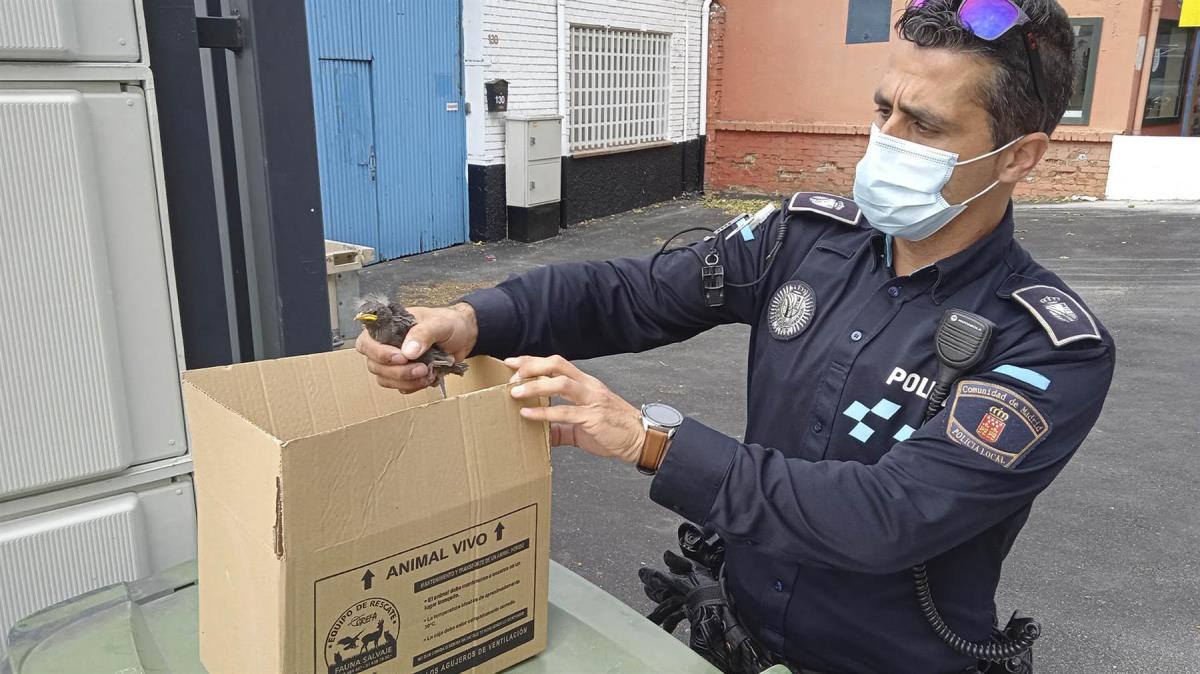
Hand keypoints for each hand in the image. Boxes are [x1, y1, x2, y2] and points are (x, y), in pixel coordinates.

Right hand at [356, 303, 477, 392]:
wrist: (465, 336)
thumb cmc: (449, 323)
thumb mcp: (439, 323)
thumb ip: (423, 334)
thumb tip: (408, 352)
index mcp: (388, 327)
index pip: (366, 342)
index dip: (379, 353)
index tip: (402, 357)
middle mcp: (386, 345)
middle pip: (375, 366)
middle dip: (398, 371)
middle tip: (422, 368)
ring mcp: (394, 362)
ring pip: (385, 379)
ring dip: (406, 381)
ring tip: (428, 373)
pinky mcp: (405, 375)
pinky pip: (400, 387)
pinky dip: (414, 386)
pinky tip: (429, 377)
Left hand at [505, 355, 644, 463]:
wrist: (640, 440)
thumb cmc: (613, 431)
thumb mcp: (582, 426)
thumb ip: (561, 427)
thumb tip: (541, 433)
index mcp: (586, 383)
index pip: (557, 364)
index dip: (534, 361)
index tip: (512, 362)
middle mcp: (588, 386)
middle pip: (557, 364)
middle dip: (531, 365)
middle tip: (510, 373)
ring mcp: (592, 400)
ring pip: (560, 383)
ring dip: (535, 385)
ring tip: (515, 391)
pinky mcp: (593, 417)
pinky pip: (565, 411)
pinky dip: (543, 412)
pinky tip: (527, 414)